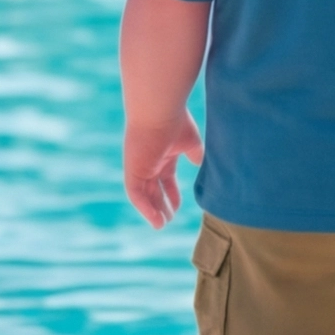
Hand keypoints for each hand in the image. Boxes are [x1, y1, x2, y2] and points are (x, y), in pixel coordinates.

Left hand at [123, 111, 203, 227]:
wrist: (159, 110)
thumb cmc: (176, 121)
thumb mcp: (191, 142)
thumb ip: (196, 155)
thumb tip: (201, 165)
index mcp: (163, 154)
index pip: (166, 178)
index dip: (172, 193)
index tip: (179, 207)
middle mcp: (149, 162)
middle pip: (154, 189)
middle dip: (161, 205)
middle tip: (168, 219)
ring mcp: (140, 166)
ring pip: (144, 194)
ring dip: (152, 210)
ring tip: (161, 224)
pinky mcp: (133, 170)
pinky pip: (136, 194)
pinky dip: (145, 208)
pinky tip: (156, 219)